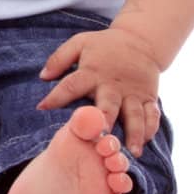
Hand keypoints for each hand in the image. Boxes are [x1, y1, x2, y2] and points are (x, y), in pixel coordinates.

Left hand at [37, 26, 162, 155]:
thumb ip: (60, 59)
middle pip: (108, 106)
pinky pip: (152, 114)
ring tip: (131, 152)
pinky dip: (150, 128)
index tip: (42, 108)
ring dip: (133, 133)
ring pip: (134, 115)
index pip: (71, 85)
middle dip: (104, 122)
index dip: (56, 96)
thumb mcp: (79, 43)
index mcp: (92, 73)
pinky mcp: (148, 97)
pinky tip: (145, 142)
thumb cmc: (103, 46)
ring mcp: (133, 93)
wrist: (140, 41)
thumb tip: (43, 76)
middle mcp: (113, 86)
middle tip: (99, 140)